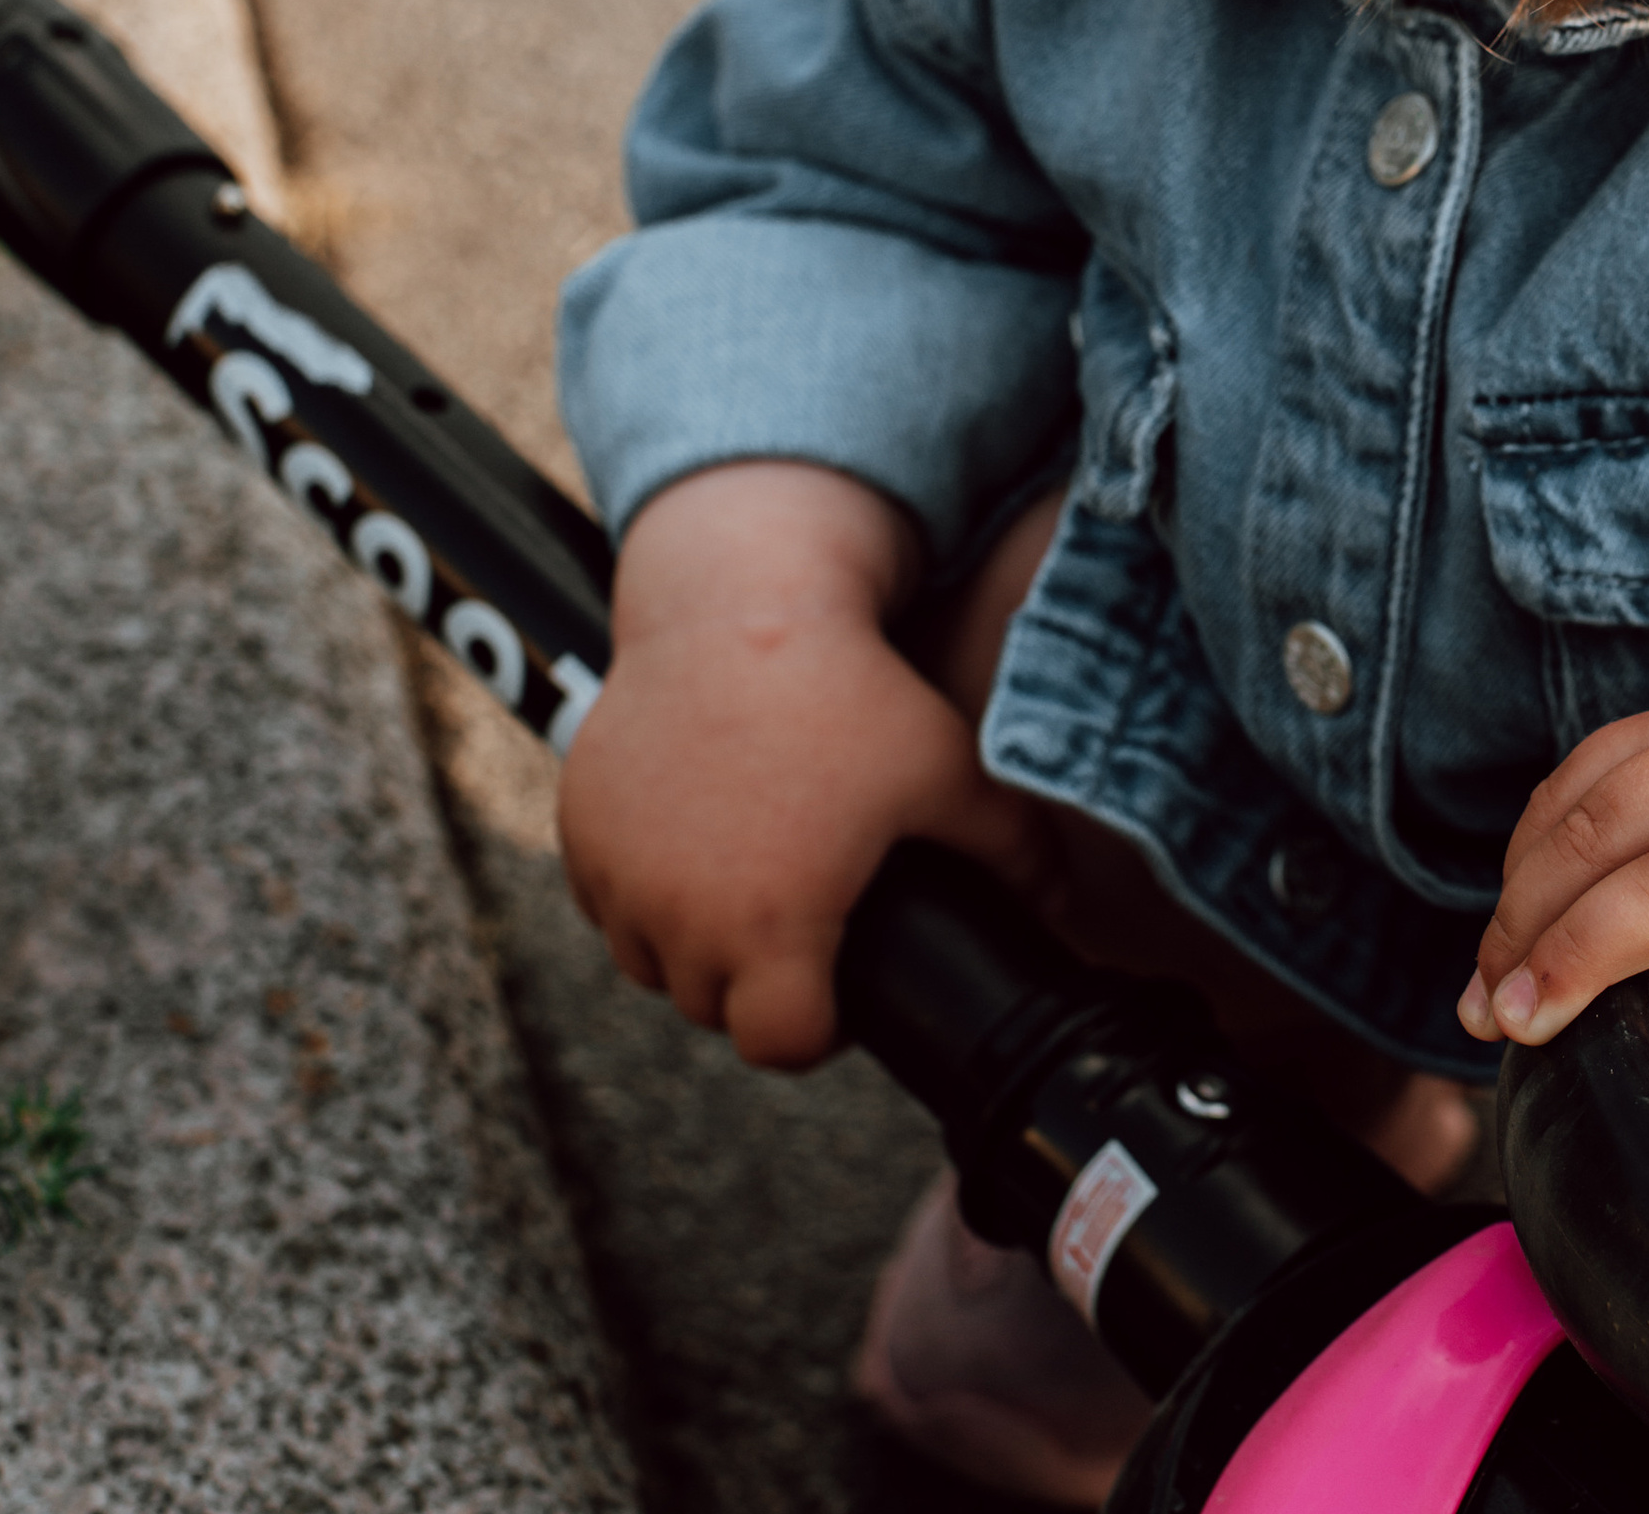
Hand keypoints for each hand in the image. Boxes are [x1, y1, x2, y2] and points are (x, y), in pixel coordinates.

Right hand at [557, 461, 1050, 1068]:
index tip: (840, 985)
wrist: (739, 602)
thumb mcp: (948, 771)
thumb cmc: (850, 691)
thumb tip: (1069, 907)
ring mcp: (617, 873)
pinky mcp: (579, 826)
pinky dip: (643, 888)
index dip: (819, 1029)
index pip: (780, 1046)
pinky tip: (694, 845)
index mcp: (771, 927)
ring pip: (651, 959)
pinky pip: (607, 897)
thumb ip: (1016, 852)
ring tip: (749, 887)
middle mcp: (678, 917)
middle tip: (804, 924)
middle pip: (713, 1006)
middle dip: (759, 982)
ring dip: (693, 943)